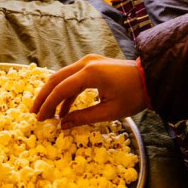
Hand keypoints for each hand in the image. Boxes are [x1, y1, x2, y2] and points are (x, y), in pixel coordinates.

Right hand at [31, 54, 146, 127]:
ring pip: (61, 77)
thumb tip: (62, 125)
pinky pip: (72, 77)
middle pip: (55, 79)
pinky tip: (64, 108)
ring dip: (53, 94)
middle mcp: (85, 63)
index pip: (61, 89)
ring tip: (46, 111)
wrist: (152, 79)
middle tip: (34, 112)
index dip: (48, 105)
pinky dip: (66, 91)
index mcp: (90, 74)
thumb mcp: (110, 112)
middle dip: (43, 97)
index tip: (39, 118)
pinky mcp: (92, 64)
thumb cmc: (134, 96)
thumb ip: (83, 117)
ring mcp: (88, 61)